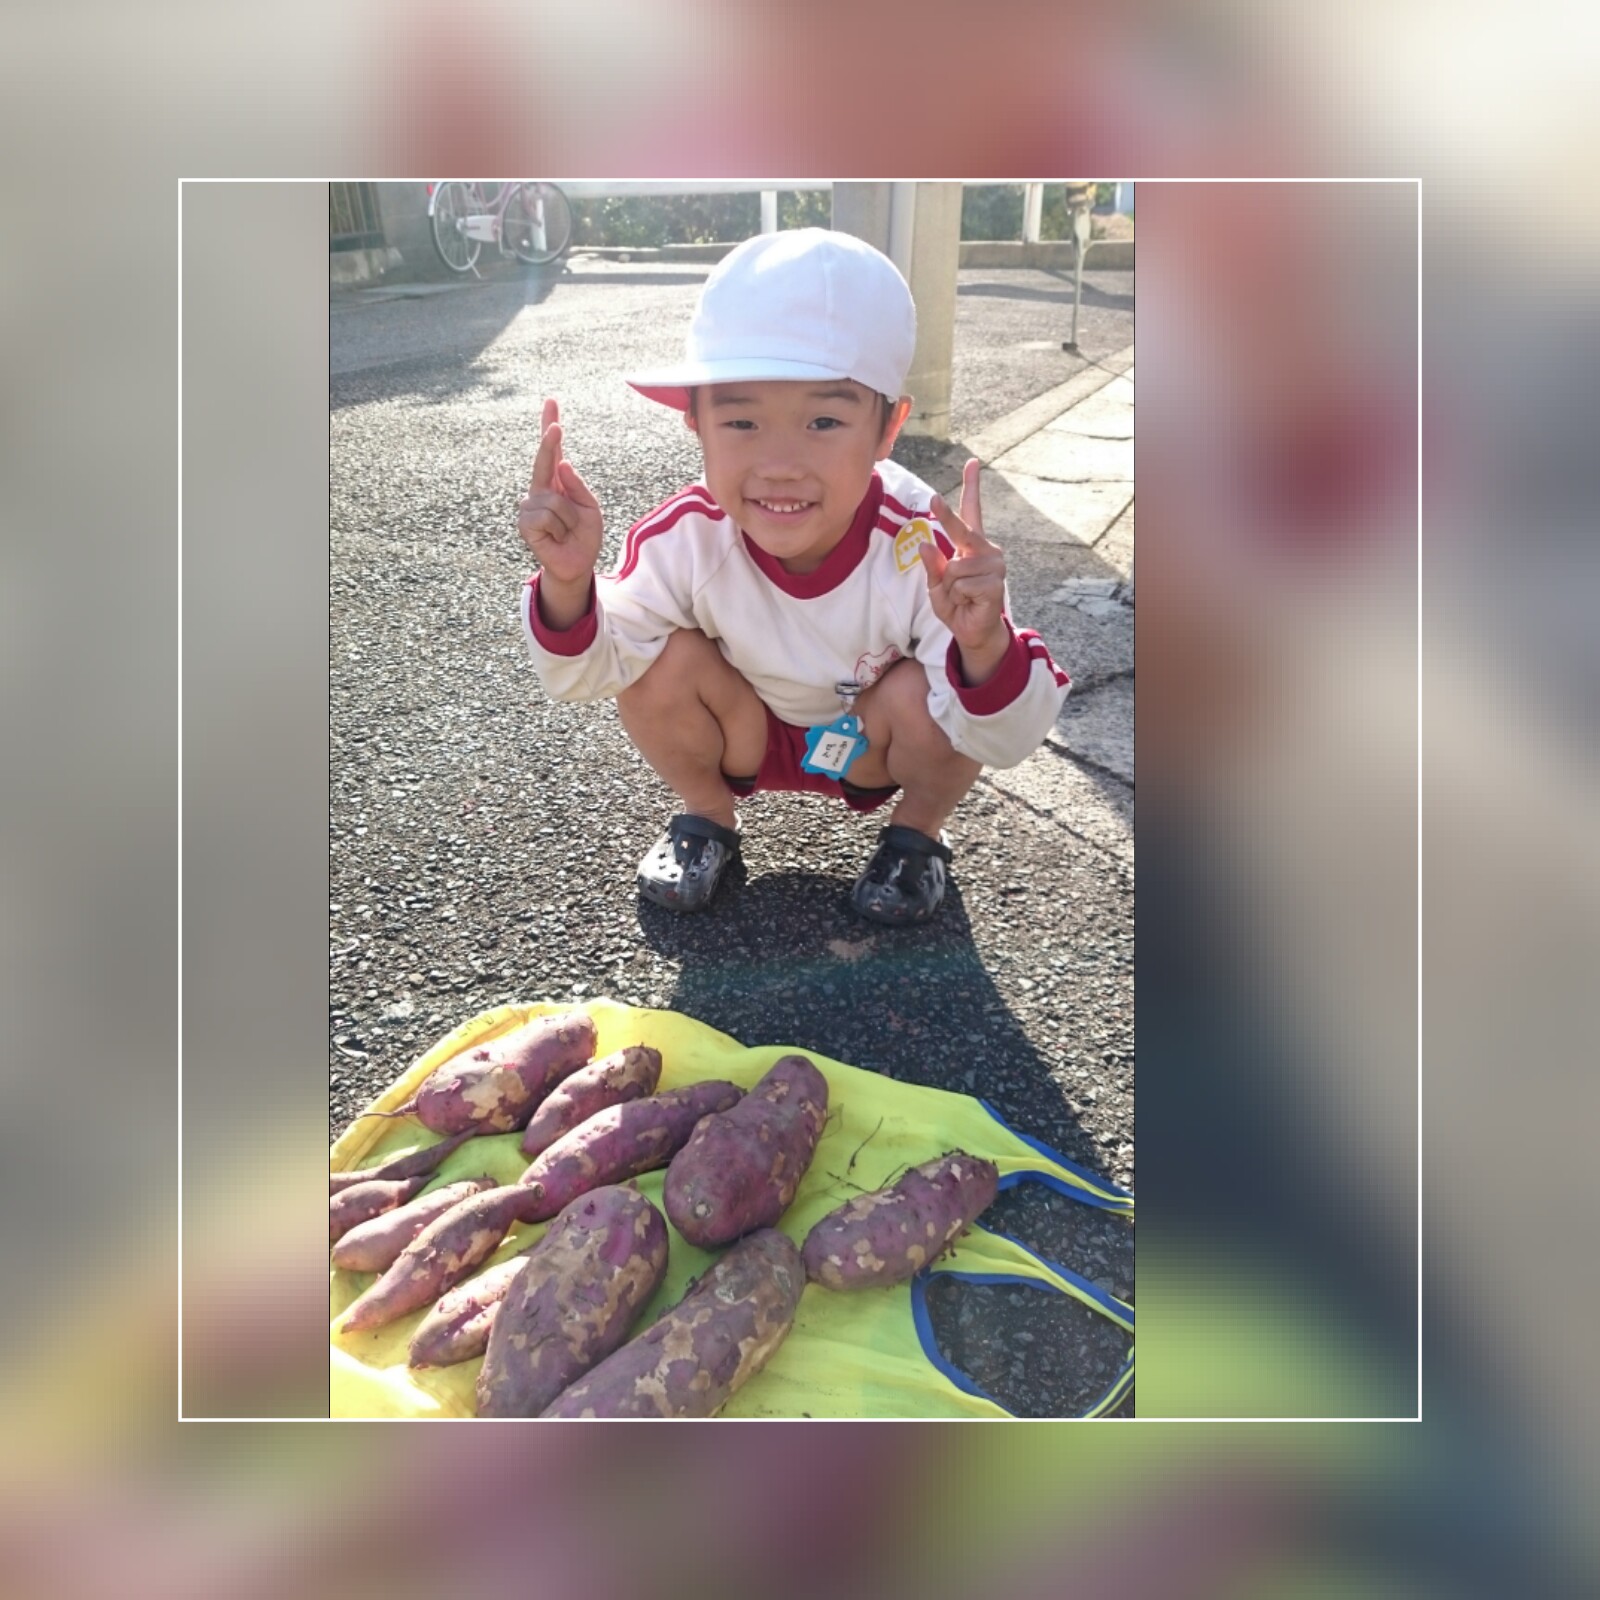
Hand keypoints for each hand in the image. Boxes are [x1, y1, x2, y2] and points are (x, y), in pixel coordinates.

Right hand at [517, 397, 603, 590]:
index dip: (549, 427)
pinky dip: (559, 529)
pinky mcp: (525, 523)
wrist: (577, 564)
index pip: (553, 451)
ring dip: (569, 519)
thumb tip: (562, 463)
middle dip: (549, 443)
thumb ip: (577, 486)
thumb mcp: (590, 508)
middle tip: (556, 427)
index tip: (551, 402)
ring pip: (554, 500)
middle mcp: (540, 490)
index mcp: (557, 482)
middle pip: (543, 460)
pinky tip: (555, 537)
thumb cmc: (584, 535)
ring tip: (567, 531)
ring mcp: (530, 505)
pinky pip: (547, 516)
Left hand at [921, 459, 1008, 675]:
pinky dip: (958, 597)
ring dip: (949, 587)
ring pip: (954, 567)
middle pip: (961, 530)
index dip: (972, 487)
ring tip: (961, 596)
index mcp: (971, 546)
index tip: (972, 462)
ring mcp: (994, 566)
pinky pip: (961, 584)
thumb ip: (932, 566)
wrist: (973, 632)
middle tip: (934, 499)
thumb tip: (925, 544)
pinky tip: (970, 602)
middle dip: (946, 516)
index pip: (972, 512)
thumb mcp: (936, 586)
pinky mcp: (995, 583)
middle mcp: (986, 550)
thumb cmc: (956, 605)